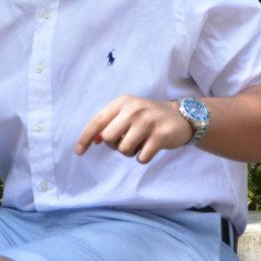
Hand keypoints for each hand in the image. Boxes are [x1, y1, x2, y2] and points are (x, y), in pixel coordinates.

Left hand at [74, 94, 193, 163]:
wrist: (181, 117)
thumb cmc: (147, 117)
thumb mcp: (128, 113)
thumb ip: (110, 123)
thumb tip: (93, 140)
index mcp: (122, 102)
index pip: (98, 121)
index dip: (85, 137)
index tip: (79, 152)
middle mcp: (134, 109)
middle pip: (108, 138)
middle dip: (114, 145)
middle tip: (126, 140)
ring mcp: (148, 121)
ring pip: (124, 150)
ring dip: (130, 152)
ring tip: (140, 142)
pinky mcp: (161, 135)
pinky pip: (141, 158)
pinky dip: (143, 157)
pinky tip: (151, 147)